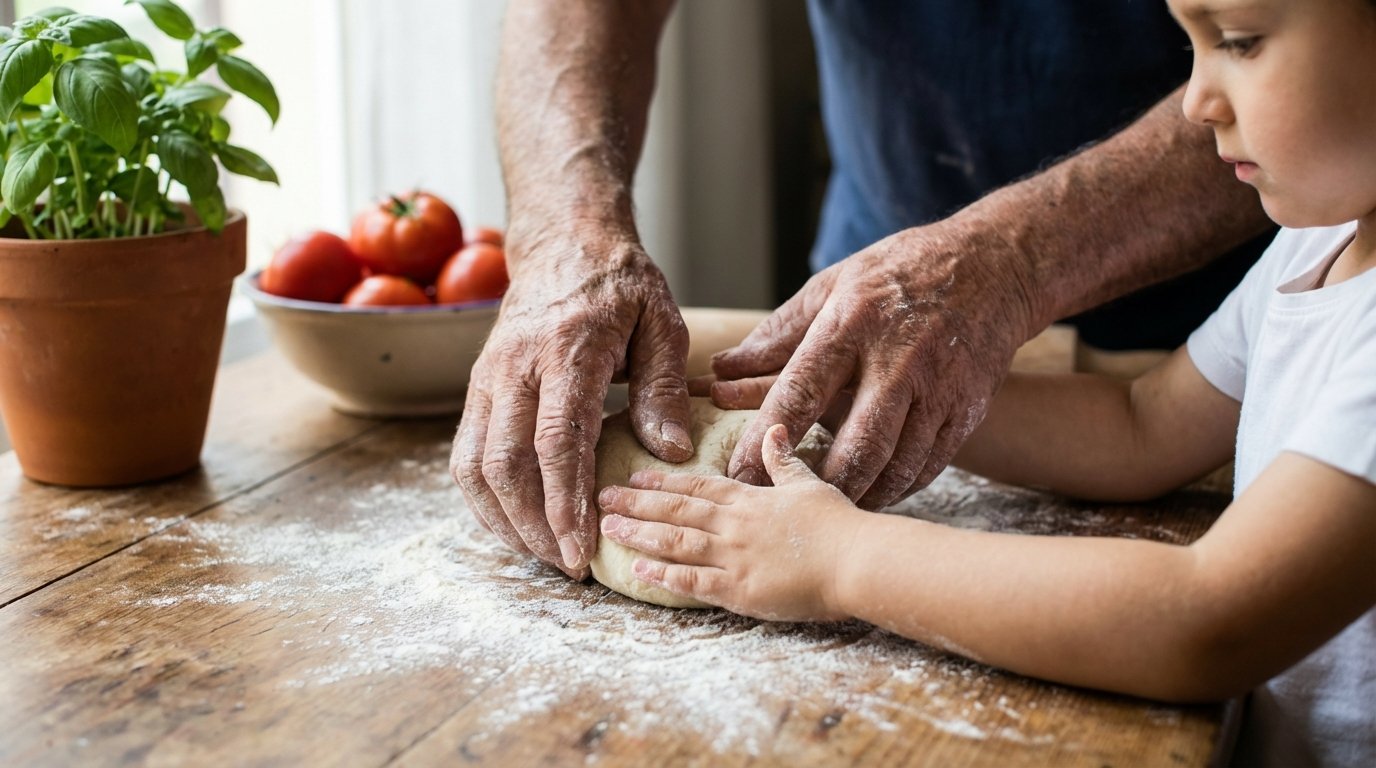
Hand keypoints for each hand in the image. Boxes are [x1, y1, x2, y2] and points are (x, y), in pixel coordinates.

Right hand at [450, 229, 693, 576]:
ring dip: (505, 521)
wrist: (563, 244)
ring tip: (545, 555)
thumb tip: (670, 452)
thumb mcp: (661, 323)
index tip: (583, 548)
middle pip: (505, 463)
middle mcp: (515, 367)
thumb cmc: (620, 286)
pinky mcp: (477, 390)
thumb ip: (663, 388)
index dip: (565, 502)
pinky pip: (467, 456)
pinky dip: (485, 501)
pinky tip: (517, 527)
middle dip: (534, 525)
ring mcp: (488, 379)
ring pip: (475, 466)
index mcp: (566, 350)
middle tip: (571, 566)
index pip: (555, 439)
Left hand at [598, 424, 867, 620]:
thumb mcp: (809, 483)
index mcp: (750, 498)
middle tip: (603, 496)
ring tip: (609, 527)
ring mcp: (734, 557)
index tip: (634, 473)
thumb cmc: (840, 524)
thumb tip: (775, 429)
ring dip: (640, 533)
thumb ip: (784, 461)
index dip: (663, 479)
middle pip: (676, 509)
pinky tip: (638, 571)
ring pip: (675, 541)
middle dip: (637, 502)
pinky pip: (693, 581)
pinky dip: (663, 576)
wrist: (857, 560)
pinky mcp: (739, 590)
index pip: (697, 484)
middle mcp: (734, 524)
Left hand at [709, 222, 1035, 508]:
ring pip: (896, 465)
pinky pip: (927, 466)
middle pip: (856, 444)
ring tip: (826, 513)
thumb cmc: (898, 274)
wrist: (994, 266)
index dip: (765, 440)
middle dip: (817, 487)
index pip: (800, 392)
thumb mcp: (833, 286)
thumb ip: (778, 334)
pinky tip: (872, 494)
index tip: (737, 475)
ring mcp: (938, 389)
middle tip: (783, 514)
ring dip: (859, 497)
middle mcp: (898, 360)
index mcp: (853, 324)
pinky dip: (897, 488)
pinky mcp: (967, 410)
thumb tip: (721, 369)